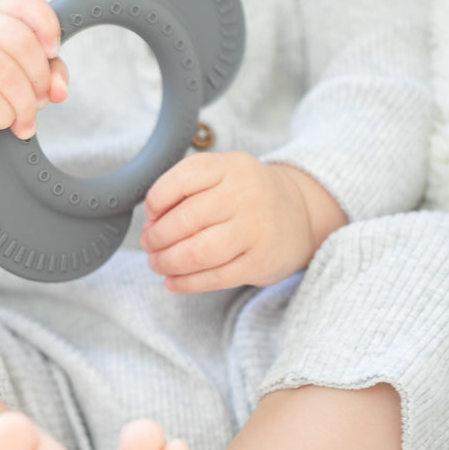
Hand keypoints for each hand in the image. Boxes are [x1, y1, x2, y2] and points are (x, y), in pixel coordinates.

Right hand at [0, 0, 67, 170]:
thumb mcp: (22, 69)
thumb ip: (50, 72)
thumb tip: (59, 91)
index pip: (26, 3)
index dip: (48, 27)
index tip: (53, 53)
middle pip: (21, 42)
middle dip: (39, 79)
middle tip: (40, 101)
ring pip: (5, 74)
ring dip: (23, 105)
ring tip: (24, 119)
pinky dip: (1, 116)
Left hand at [140, 152, 345, 292]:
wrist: (300, 212)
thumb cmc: (246, 192)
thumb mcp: (222, 173)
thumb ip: (185, 189)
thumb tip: (150, 223)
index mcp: (230, 167)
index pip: (181, 180)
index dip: (156, 200)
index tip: (149, 214)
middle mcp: (245, 195)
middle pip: (186, 220)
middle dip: (157, 236)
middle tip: (148, 243)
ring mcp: (256, 230)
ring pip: (198, 252)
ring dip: (167, 261)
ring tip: (157, 263)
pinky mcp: (261, 262)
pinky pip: (215, 277)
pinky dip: (187, 282)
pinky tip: (172, 281)